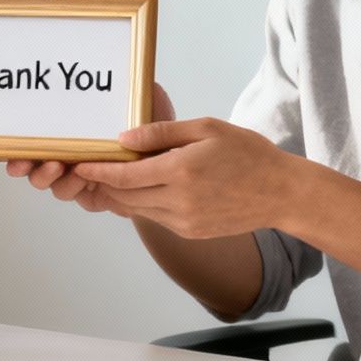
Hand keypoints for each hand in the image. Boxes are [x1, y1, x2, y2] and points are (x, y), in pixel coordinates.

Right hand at [6, 0, 174, 214]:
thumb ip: (79, 27)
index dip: (9, 147)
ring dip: (49, 178)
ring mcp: (81, 174)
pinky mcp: (102, 191)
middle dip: (23, 166)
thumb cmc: (143, 103)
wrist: (180, 147)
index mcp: (61, 127)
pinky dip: (76, 188)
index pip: (24, 137)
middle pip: (29, 164)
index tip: (5, 148)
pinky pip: (79, 195)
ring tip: (57, 167)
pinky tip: (82, 177)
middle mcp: (64, 152)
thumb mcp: (112, 63)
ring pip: (51, 183)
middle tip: (22, 161)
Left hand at [71, 118, 296, 237]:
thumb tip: (124, 138)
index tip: (79, 162)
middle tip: (88, 167)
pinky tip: (140, 189)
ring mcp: (184, 221)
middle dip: (103, 182)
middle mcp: (178, 201)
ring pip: (137, 209)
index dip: (98, 169)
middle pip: (124, 195)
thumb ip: (162, 132)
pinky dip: (141, 203)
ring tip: (108, 177)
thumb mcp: (206, 129)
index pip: (125, 174)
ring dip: (120, 194)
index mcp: (180, 172)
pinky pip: (155, 217)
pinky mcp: (190, 231)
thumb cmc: (247, 153)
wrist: (281, 193)